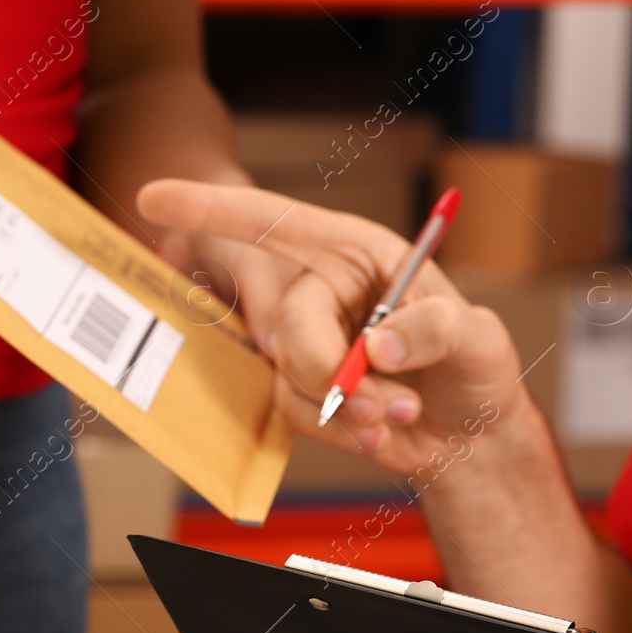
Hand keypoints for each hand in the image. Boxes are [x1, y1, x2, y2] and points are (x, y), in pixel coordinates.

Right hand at [136, 180, 534, 473]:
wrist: (468, 434)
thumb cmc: (475, 366)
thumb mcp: (477, 336)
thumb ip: (434, 329)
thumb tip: (377, 348)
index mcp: (357, 252)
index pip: (275, 221)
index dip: (212, 208)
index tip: (154, 198)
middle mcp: (322, 291)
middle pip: (284, 320)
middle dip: (324, 366)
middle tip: (374, 400)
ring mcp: (306, 343)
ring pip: (286, 372)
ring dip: (342, 405)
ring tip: (397, 414)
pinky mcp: (300, 390)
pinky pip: (291, 409)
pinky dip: (337, 430)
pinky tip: (378, 431)